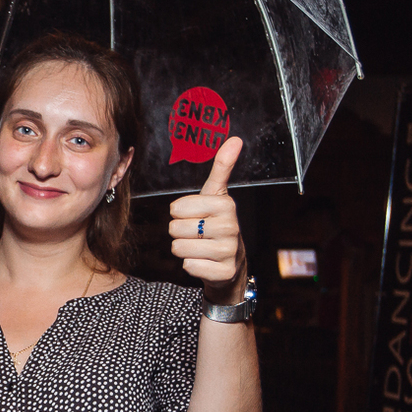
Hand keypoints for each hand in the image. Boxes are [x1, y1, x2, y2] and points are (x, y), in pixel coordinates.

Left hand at [169, 136, 248, 303]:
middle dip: (181, 232)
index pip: (177, 208)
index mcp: (225, 204)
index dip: (180, 213)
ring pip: (179, 248)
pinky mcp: (223, 272)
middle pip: (176, 228)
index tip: (196, 215)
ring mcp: (229, 251)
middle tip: (198, 234)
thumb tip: (235, 139)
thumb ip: (222, 168)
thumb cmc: (216, 224)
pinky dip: (191, 266)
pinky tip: (205, 262)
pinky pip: (188, 266)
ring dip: (184, 249)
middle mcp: (230, 227)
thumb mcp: (217, 196)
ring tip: (200, 247)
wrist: (230, 264)